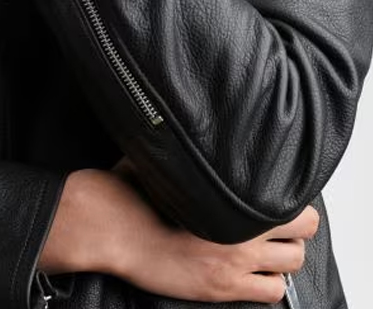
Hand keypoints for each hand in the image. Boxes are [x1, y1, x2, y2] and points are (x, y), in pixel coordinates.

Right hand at [40, 164, 319, 304]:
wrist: (113, 228)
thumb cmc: (131, 192)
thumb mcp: (162, 158)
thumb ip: (183, 150)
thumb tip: (178, 125)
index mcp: (229, 195)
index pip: (292, 200)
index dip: (291, 200)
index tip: (278, 198)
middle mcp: (241, 229)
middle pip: (304, 231)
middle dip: (295, 227)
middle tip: (278, 224)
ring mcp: (235, 262)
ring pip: (293, 263)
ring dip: (283, 256)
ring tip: (266, 248)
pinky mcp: (223, 287)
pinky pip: (272, 292)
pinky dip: (268, 283)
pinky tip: (252, 272)